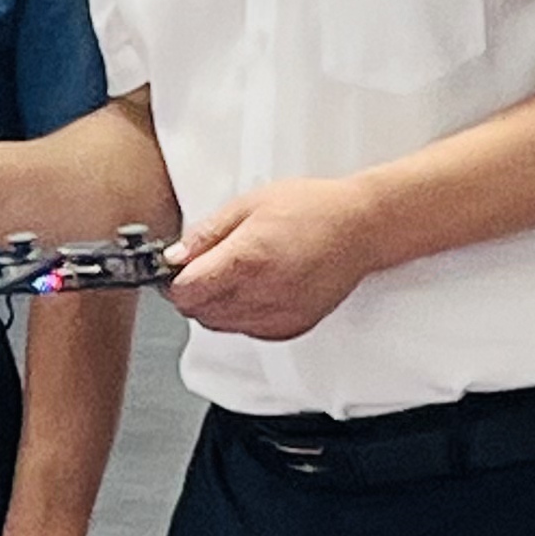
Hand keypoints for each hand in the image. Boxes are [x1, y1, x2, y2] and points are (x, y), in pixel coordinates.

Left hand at [166, 178, 390, 340]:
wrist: (361, 228)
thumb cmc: (314, 210)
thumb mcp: (249, 205)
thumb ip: (206, 234)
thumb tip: (175, 256)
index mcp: (247, 259)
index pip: (186, 292)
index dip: (174, 280)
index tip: (176, 268)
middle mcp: (262, 293)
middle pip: (199, 312)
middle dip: (193, 292)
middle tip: (204, 267)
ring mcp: (278, 315)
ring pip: (220, 325)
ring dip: (215, 305)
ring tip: (234, 274)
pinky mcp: (291, 326)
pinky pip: (248, 330)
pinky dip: (241, 315)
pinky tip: (255, 289)